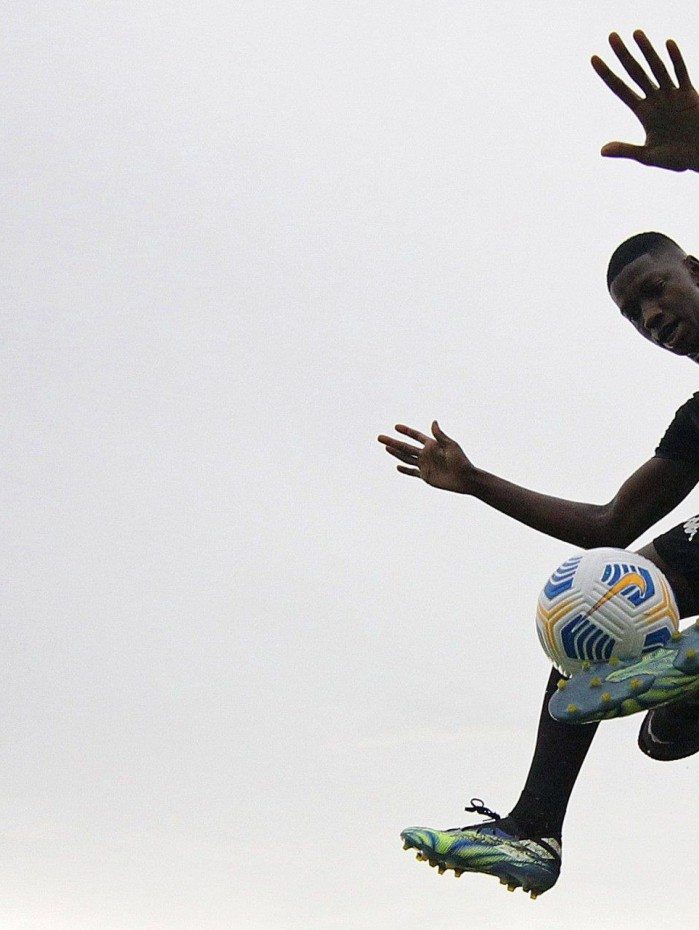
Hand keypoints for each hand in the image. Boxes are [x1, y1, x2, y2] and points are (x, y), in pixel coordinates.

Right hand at [377, 421, 474, 492]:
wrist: (465, 479)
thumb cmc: (461, 461)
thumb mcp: (451, 446)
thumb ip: (440, 436)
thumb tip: (433, 422)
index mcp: (432, 445)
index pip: (416, 436)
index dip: (406, 431)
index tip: (396, 427)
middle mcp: (426, 454)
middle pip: (405, 447)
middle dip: (393, 442)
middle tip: (380, 437)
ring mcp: (425, 465)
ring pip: (406, 458)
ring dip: (396, 453)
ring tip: (386, 447)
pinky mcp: (426, 476)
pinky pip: (413, 472)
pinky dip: (405, 470)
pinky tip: (397, 467)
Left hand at [591, 30, 698, 170]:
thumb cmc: (675, 158)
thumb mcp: (648, 156)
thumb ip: (626, 150)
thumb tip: (601, 151)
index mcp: (644, 113)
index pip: (620, 89)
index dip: (608, 74)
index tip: (593, 58)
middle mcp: (656, 100)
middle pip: (635, 73)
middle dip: (623, 55)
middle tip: (611, 36)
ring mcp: (673, 95)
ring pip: (657, 68)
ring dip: (647, 50)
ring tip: (635, 32)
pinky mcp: (690, 95)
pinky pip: (682, 74)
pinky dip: (675, 60)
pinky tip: (668, 44)